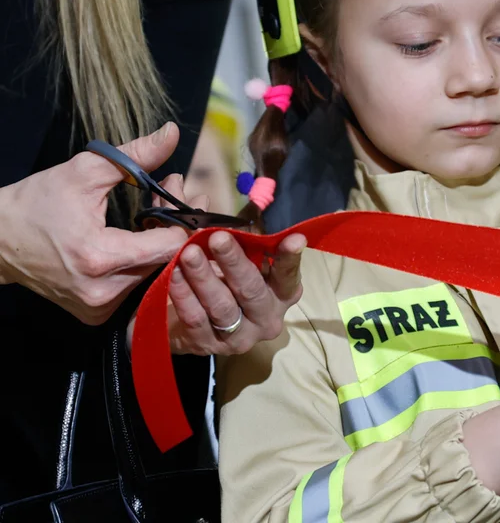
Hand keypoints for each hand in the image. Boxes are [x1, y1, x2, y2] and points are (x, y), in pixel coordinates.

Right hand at [0, 123, 188, 324]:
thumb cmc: (36, 203)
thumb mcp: (84, 171)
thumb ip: (134, 154)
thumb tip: (173, 132)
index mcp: (100, 258)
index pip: (171, 245)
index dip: (180, 213)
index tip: (173, 186)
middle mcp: (103, 291)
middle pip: (166, 258)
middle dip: (172, 221)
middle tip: (168, 189)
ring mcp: (99, 307)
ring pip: (154, 272)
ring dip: (159, 240)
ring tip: (152, 209)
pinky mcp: (96, 313)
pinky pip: (135, 284)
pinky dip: (141, 259)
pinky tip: (135, 236)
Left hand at [126, 173, 304, 355]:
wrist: (183, 324)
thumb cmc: (214, 279)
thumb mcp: (218, 251)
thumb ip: (198, 218)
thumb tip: (174, 182)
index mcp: (280, 291)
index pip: (289, 274)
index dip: (290, 257)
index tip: (294, 239)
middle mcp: (267, 317)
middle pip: (253, 290)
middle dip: (235, 263)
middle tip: (218, 237)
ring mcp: (240, 336)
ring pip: (224, 307)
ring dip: (205, 278)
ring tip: (188, 253)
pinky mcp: (210, 348)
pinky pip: (197, 320)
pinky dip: (185, 296)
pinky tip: (174, 275)